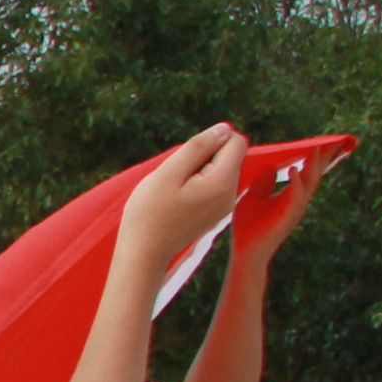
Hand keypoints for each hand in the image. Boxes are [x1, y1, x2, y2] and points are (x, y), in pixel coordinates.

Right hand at [117, 124, 250, 274]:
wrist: (144, 253)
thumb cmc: (149, 213)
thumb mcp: (168, 174)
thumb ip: (198, 147)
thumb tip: (224, 128)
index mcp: (222, 182)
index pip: (237, 142)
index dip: (211, 140)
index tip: (186, 159)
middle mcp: (232, 194)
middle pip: (230, 155)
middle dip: (205, 156)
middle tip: (177, 177)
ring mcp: (226, 205)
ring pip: (222, 170)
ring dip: (200, 170)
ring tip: (176, 189)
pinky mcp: (217, 213)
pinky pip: (215, 185)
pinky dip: (198, 184)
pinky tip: (179, 200)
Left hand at [231, 138, 336, 265]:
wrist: (246, 252)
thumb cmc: (250, 226)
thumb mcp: (255, 195)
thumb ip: (265, 180)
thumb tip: (274, 163)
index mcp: (292, 195)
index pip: (309, 171)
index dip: (318, 157)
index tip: (329, 141)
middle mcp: (298, 200)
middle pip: (315, 174)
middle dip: (326, 157)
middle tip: (337, 139)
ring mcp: (295, 209)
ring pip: (310, 183)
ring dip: (314, 165)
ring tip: (318, 147)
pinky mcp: (287, 217)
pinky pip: (294, 197)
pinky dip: (296, 183)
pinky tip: (294, 170)